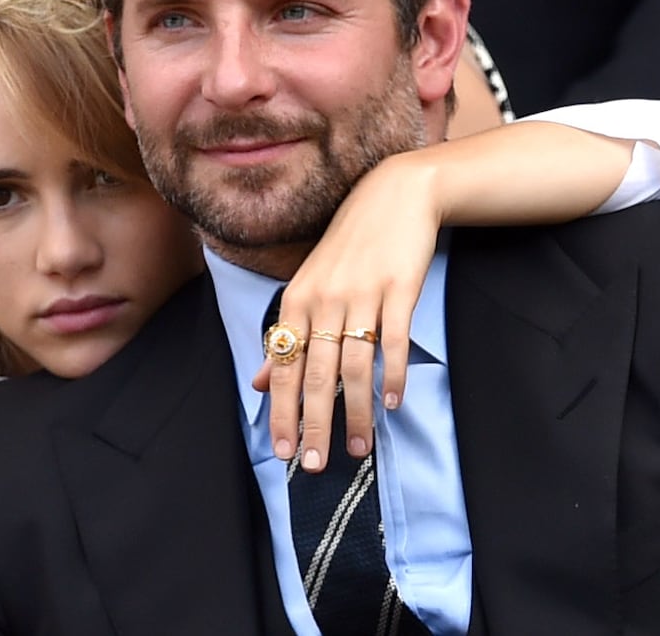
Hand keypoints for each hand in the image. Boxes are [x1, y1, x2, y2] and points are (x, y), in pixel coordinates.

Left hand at [252, 153, 441, 471]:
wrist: (394, 195)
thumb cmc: (348, 245)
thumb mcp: (309, 285)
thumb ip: (286, 335)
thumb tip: (261, 381)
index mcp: (297, 300)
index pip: (284, 367)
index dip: (282, 412)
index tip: (282, 451)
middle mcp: (324, 300)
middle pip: (315, 374)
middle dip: (313, 424)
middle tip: (314, 464)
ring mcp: (362, 294)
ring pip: (355, 367)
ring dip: (358, 413)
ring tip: (360, 448)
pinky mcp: (398, 289)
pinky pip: (393, 341)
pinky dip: (394, 375)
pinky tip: (394, 404)